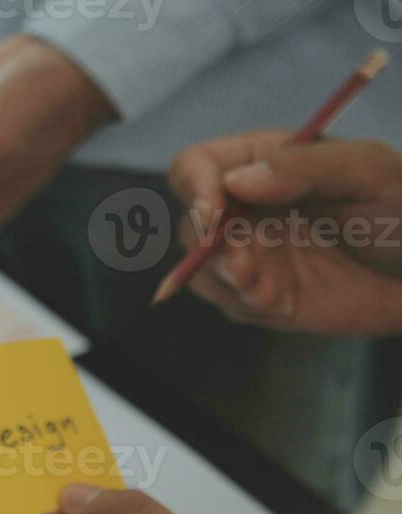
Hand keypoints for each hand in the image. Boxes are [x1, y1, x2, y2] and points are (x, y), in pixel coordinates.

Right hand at [168, 132, 401, 333]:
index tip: (213, 214)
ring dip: (224, 283)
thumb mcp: (370, 173)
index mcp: (265, 162)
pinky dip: (246, 305)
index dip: (193, 187)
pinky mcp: (258, 294)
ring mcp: (249, 252)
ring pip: (199, 269)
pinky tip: (284, 305)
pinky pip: (228, 302)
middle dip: (208, 250)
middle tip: (245, 268)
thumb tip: (236, 181)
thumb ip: (307, 168)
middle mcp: (245, 206)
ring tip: (266, 294)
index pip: (195, 165)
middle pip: (190, 223)